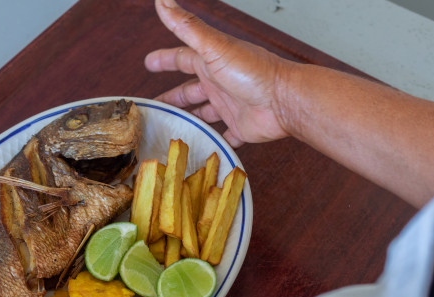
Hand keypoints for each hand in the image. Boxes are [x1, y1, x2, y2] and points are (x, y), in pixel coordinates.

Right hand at [145, 0, 294, 147]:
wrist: (284, 101)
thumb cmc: (252, 71)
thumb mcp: (213, 47)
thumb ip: (187, 27)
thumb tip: (163, 1)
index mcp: (212, 62)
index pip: (182, 58)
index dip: (165, 60)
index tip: (149, 63)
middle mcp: (220, 82)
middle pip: (190, 89)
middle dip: (173, 96)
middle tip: (155, 105)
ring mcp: (230, 105)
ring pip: (204, 113)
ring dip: (190, 118)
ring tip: (173, 127)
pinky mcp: (240, 126)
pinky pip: (224, 135)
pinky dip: (214, 139)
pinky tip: (204, 145)